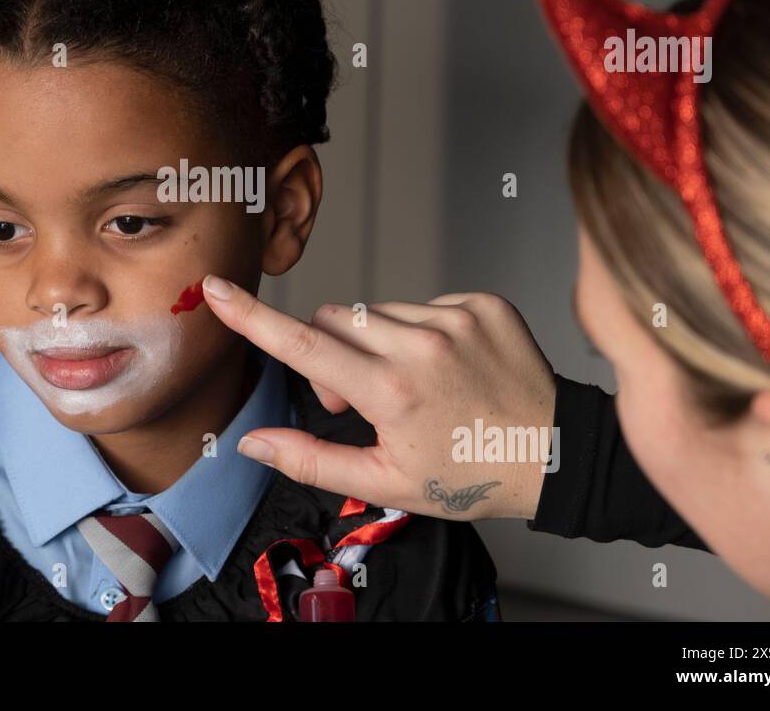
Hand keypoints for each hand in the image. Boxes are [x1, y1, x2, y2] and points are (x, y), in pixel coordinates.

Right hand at [201, 275, 557, 519]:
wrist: (553, 454)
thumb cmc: (470, 474)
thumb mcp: (386, 481)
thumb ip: (311, 459)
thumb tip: (254, 442)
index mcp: (390, 391)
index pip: (303, 343)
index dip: (252, 316)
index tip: (216, 288)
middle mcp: (420, 344)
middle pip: (336, 319)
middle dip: (331, 350)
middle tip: (359, 398)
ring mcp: (454, 318)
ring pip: (378, 311)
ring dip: (378, 341)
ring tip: (414, 383)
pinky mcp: (481, 303)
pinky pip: (423, 303)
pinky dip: (420, 330)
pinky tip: (447, 365)